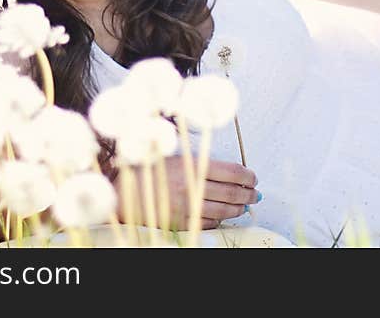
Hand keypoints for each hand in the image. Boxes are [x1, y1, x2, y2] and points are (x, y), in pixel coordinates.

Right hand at [114, 155, 258, 230]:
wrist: (125, 192)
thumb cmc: (152, 169)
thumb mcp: (176, 155)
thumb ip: (202, 161)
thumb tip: (232, 171)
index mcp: (192, 165)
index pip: (232, 172)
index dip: (247, 176)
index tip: (253, 178)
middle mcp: (192, 186)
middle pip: (231, 193)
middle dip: (248, 193)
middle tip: (254, 194)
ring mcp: (187, 206)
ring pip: (223, 211)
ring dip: (238, 208)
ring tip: (244, 206)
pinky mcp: (181, 223)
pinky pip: (208, 223)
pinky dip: (220, 220)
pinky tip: (225, 216)